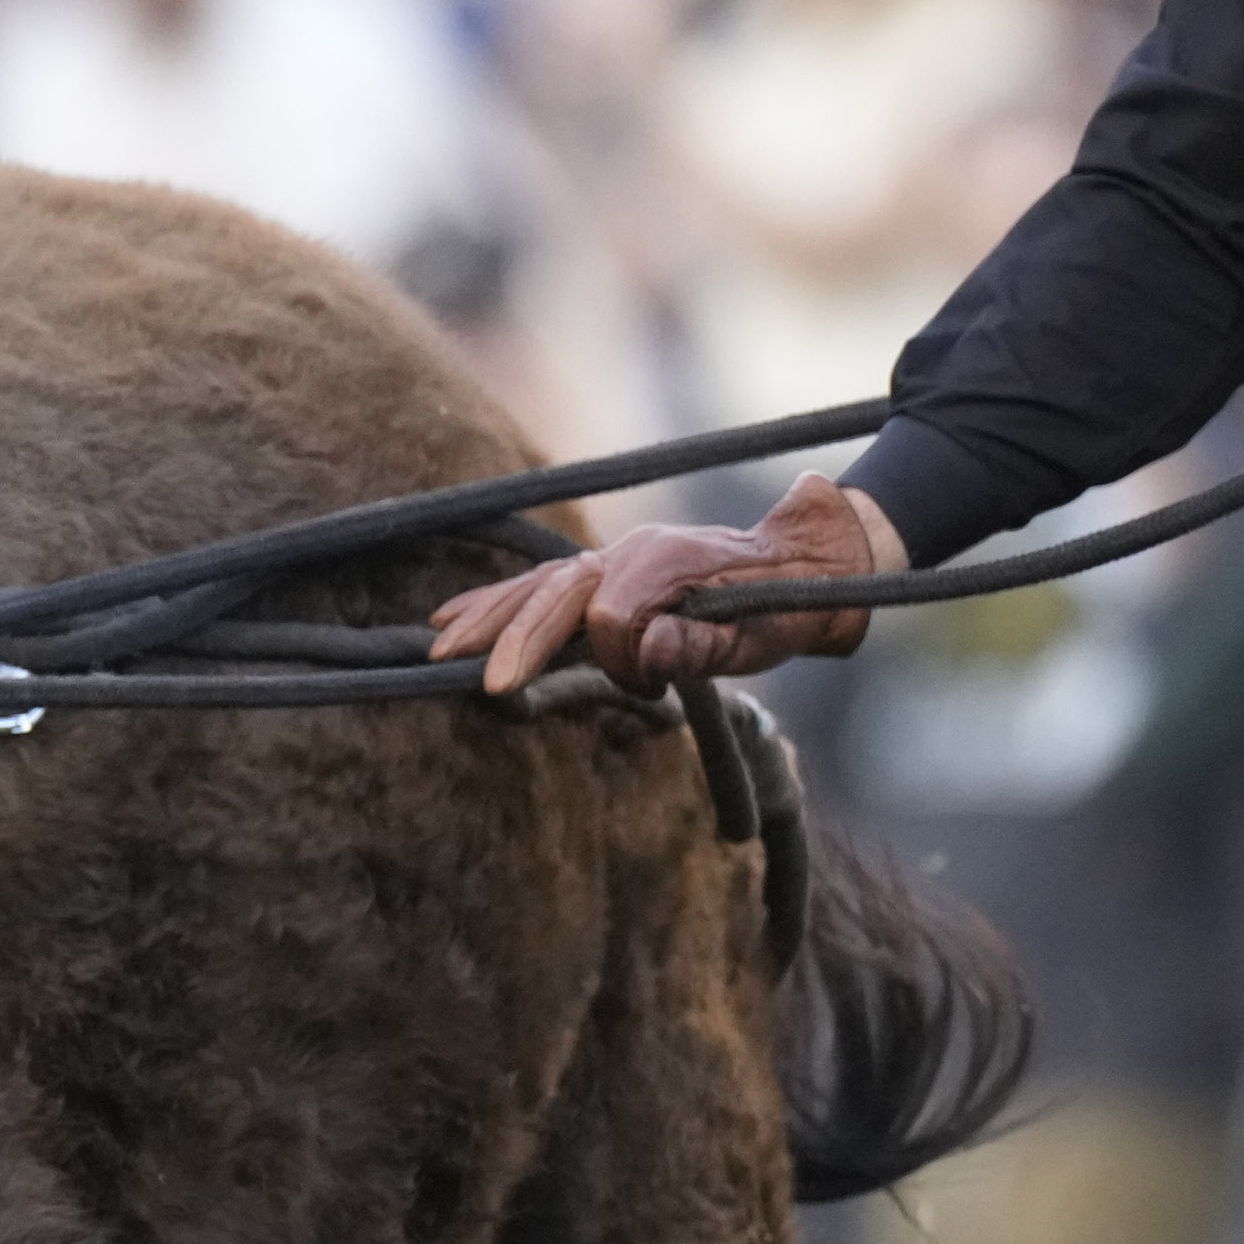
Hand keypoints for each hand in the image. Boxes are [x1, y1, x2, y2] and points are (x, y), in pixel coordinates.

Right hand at [426, 474, 904, 693]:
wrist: (806, 562)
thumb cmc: (787, 607)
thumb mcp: (760, 632)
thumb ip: (701, 643)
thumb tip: (646, 654)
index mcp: (666, 561)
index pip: (609, 615)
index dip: (621, 660)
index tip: (652, 693)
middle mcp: (631, 551)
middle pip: (553, 594)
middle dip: (514, 638)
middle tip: (485, 684)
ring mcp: (615, 557)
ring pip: (536, 586)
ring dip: (487, 617)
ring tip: (438, 646)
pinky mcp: (606, 572)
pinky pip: (541, 584)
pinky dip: (497, 600)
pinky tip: (451, 616)